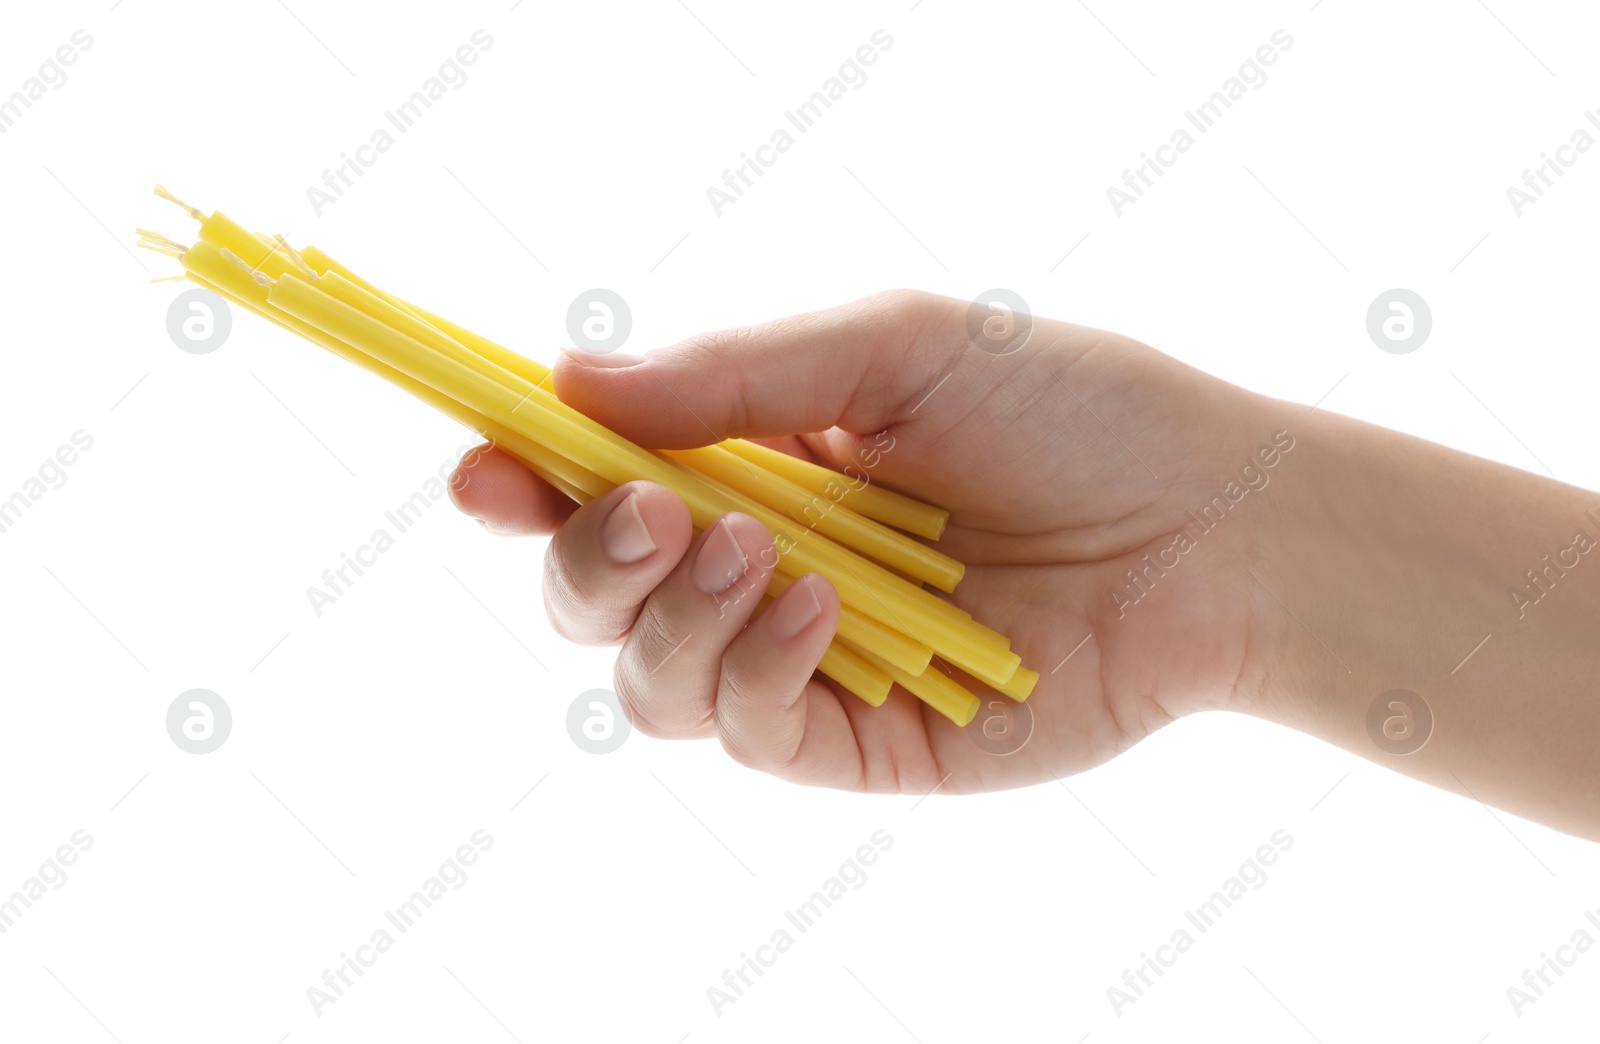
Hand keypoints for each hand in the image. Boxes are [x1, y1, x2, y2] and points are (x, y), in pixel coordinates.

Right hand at [449, 290, 1288, 793]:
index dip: (522, 476)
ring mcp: (796, 660)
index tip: (480, 459)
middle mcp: (756, 564)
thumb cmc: (1065, 409)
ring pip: (646, 678)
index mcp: (752, 460)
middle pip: (591, 593)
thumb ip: (735, 372)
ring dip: (670, 615)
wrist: (1206, 526)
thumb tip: (568, 378)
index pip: (595, 477)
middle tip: (644, 509)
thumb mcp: (895, 348)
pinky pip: (743, 729)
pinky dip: (754, 669)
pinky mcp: (849, 739)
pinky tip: (821, 609)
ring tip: (755, 551)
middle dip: (584, 557)